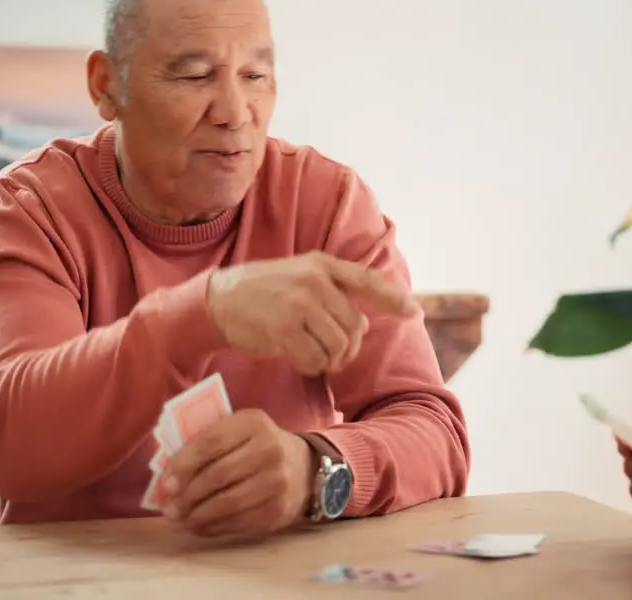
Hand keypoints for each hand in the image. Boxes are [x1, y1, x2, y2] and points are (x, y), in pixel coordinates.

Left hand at [161, 409, 314, 539]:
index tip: (165, 484)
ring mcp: (278, 481)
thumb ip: (205, 443)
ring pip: (228, 502)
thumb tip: (167, 477)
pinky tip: (200, 526)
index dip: (183, 464)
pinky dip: (214, 527)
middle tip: (169, 508)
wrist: (303, 467)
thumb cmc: (255, 447)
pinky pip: (239, 522)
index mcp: (253, 422)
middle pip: (218, 475)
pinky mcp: (279, 509)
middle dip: (187, 495)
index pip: (210, 442)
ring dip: (197, 515)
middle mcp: (270, 449)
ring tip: (180, 519)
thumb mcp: (237, 431)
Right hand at [207, 251, 417, 375]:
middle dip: (348, 348)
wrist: (219, 299)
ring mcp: (299, 303)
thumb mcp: (300, 279)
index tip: (413, 312)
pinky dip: (311, 366)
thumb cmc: (264, 292)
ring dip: (329, 360)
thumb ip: (333, 295)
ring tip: (313, 357)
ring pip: (338, 346)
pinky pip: (315, 359)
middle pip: (354, 326)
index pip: (367, 280)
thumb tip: (363, 324)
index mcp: (321, 264)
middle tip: (331, 355)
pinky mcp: (284, 329)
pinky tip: (298, 360)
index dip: (393, 298)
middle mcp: (314, 280)